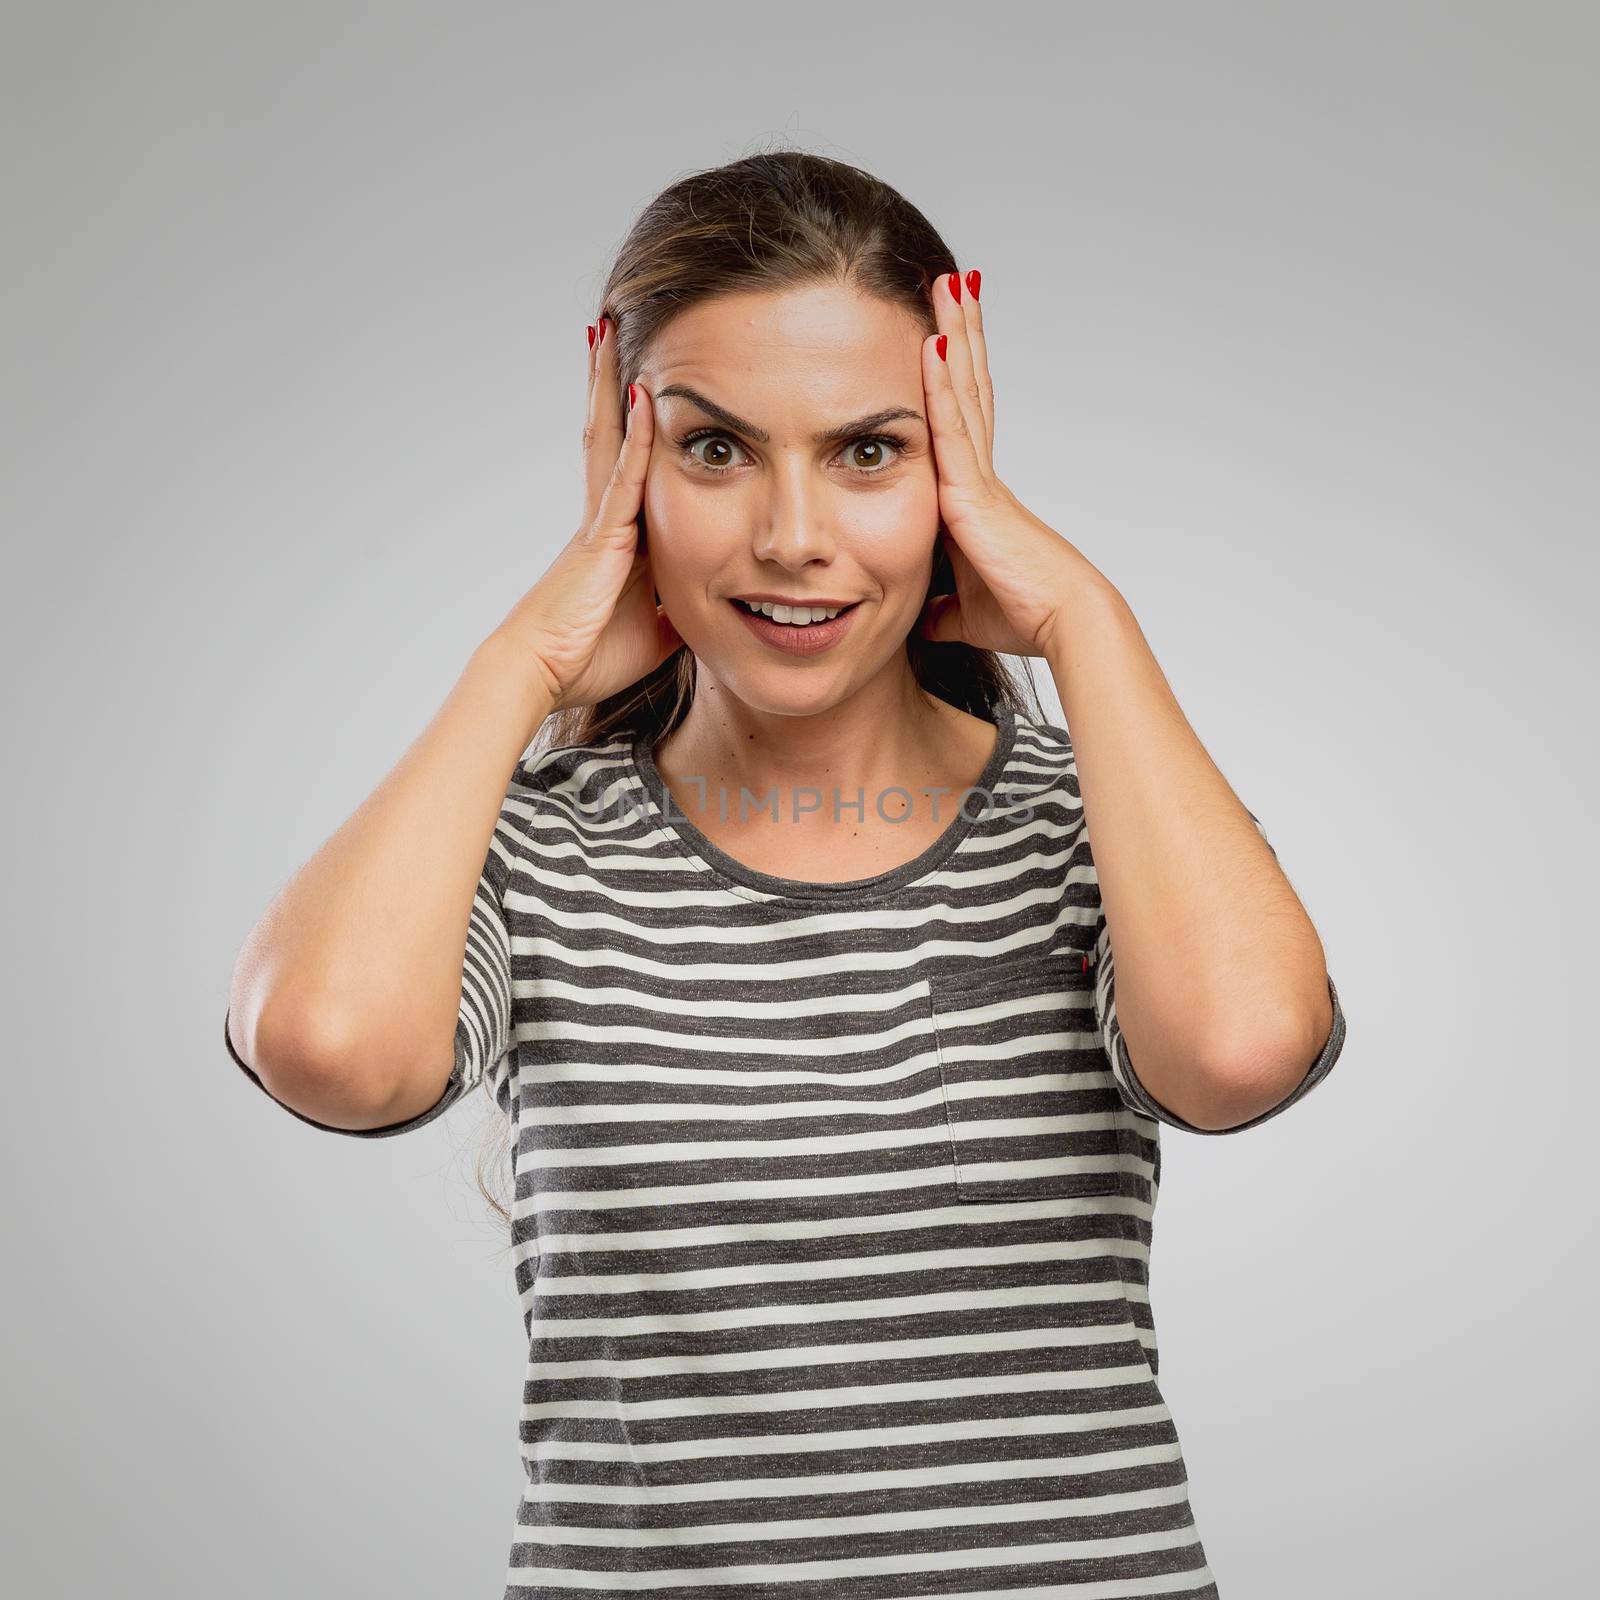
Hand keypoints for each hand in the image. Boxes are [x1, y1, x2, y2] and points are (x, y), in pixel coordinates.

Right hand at [488, 318, 683, 712]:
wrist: (544, 673)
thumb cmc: (590, 657)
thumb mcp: (656, 628)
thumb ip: (680, 605)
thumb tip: (715, 603)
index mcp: (614, 537)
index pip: (627, 465)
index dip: (630, 423)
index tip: (637, 381)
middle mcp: (603, 516)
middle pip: (609, 433)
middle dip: (609, 382)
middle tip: (609, 328)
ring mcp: (600, 519)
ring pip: (610, 437)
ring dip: (611, 384)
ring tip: (609, 330)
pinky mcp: (601, 534)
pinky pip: (625, 474)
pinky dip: (636, 434)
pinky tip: (643, 394)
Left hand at [916, 270, 1101, 659]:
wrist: (1063, 621)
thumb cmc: (1026, 615)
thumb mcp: (966, 610)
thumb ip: (943, 607)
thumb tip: (923, 618)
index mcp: (981, 497)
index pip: (965, 422)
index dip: (959, 377)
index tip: (950, 333)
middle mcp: (983, 475)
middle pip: (970, 387)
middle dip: (963, 333)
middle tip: (954, 283)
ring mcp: (980, 477)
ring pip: (964, 391)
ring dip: (957, 334)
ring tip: (949, 283)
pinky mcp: (973, 492)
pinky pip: (954, 427)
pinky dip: (942, 384)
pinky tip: (935, 341)